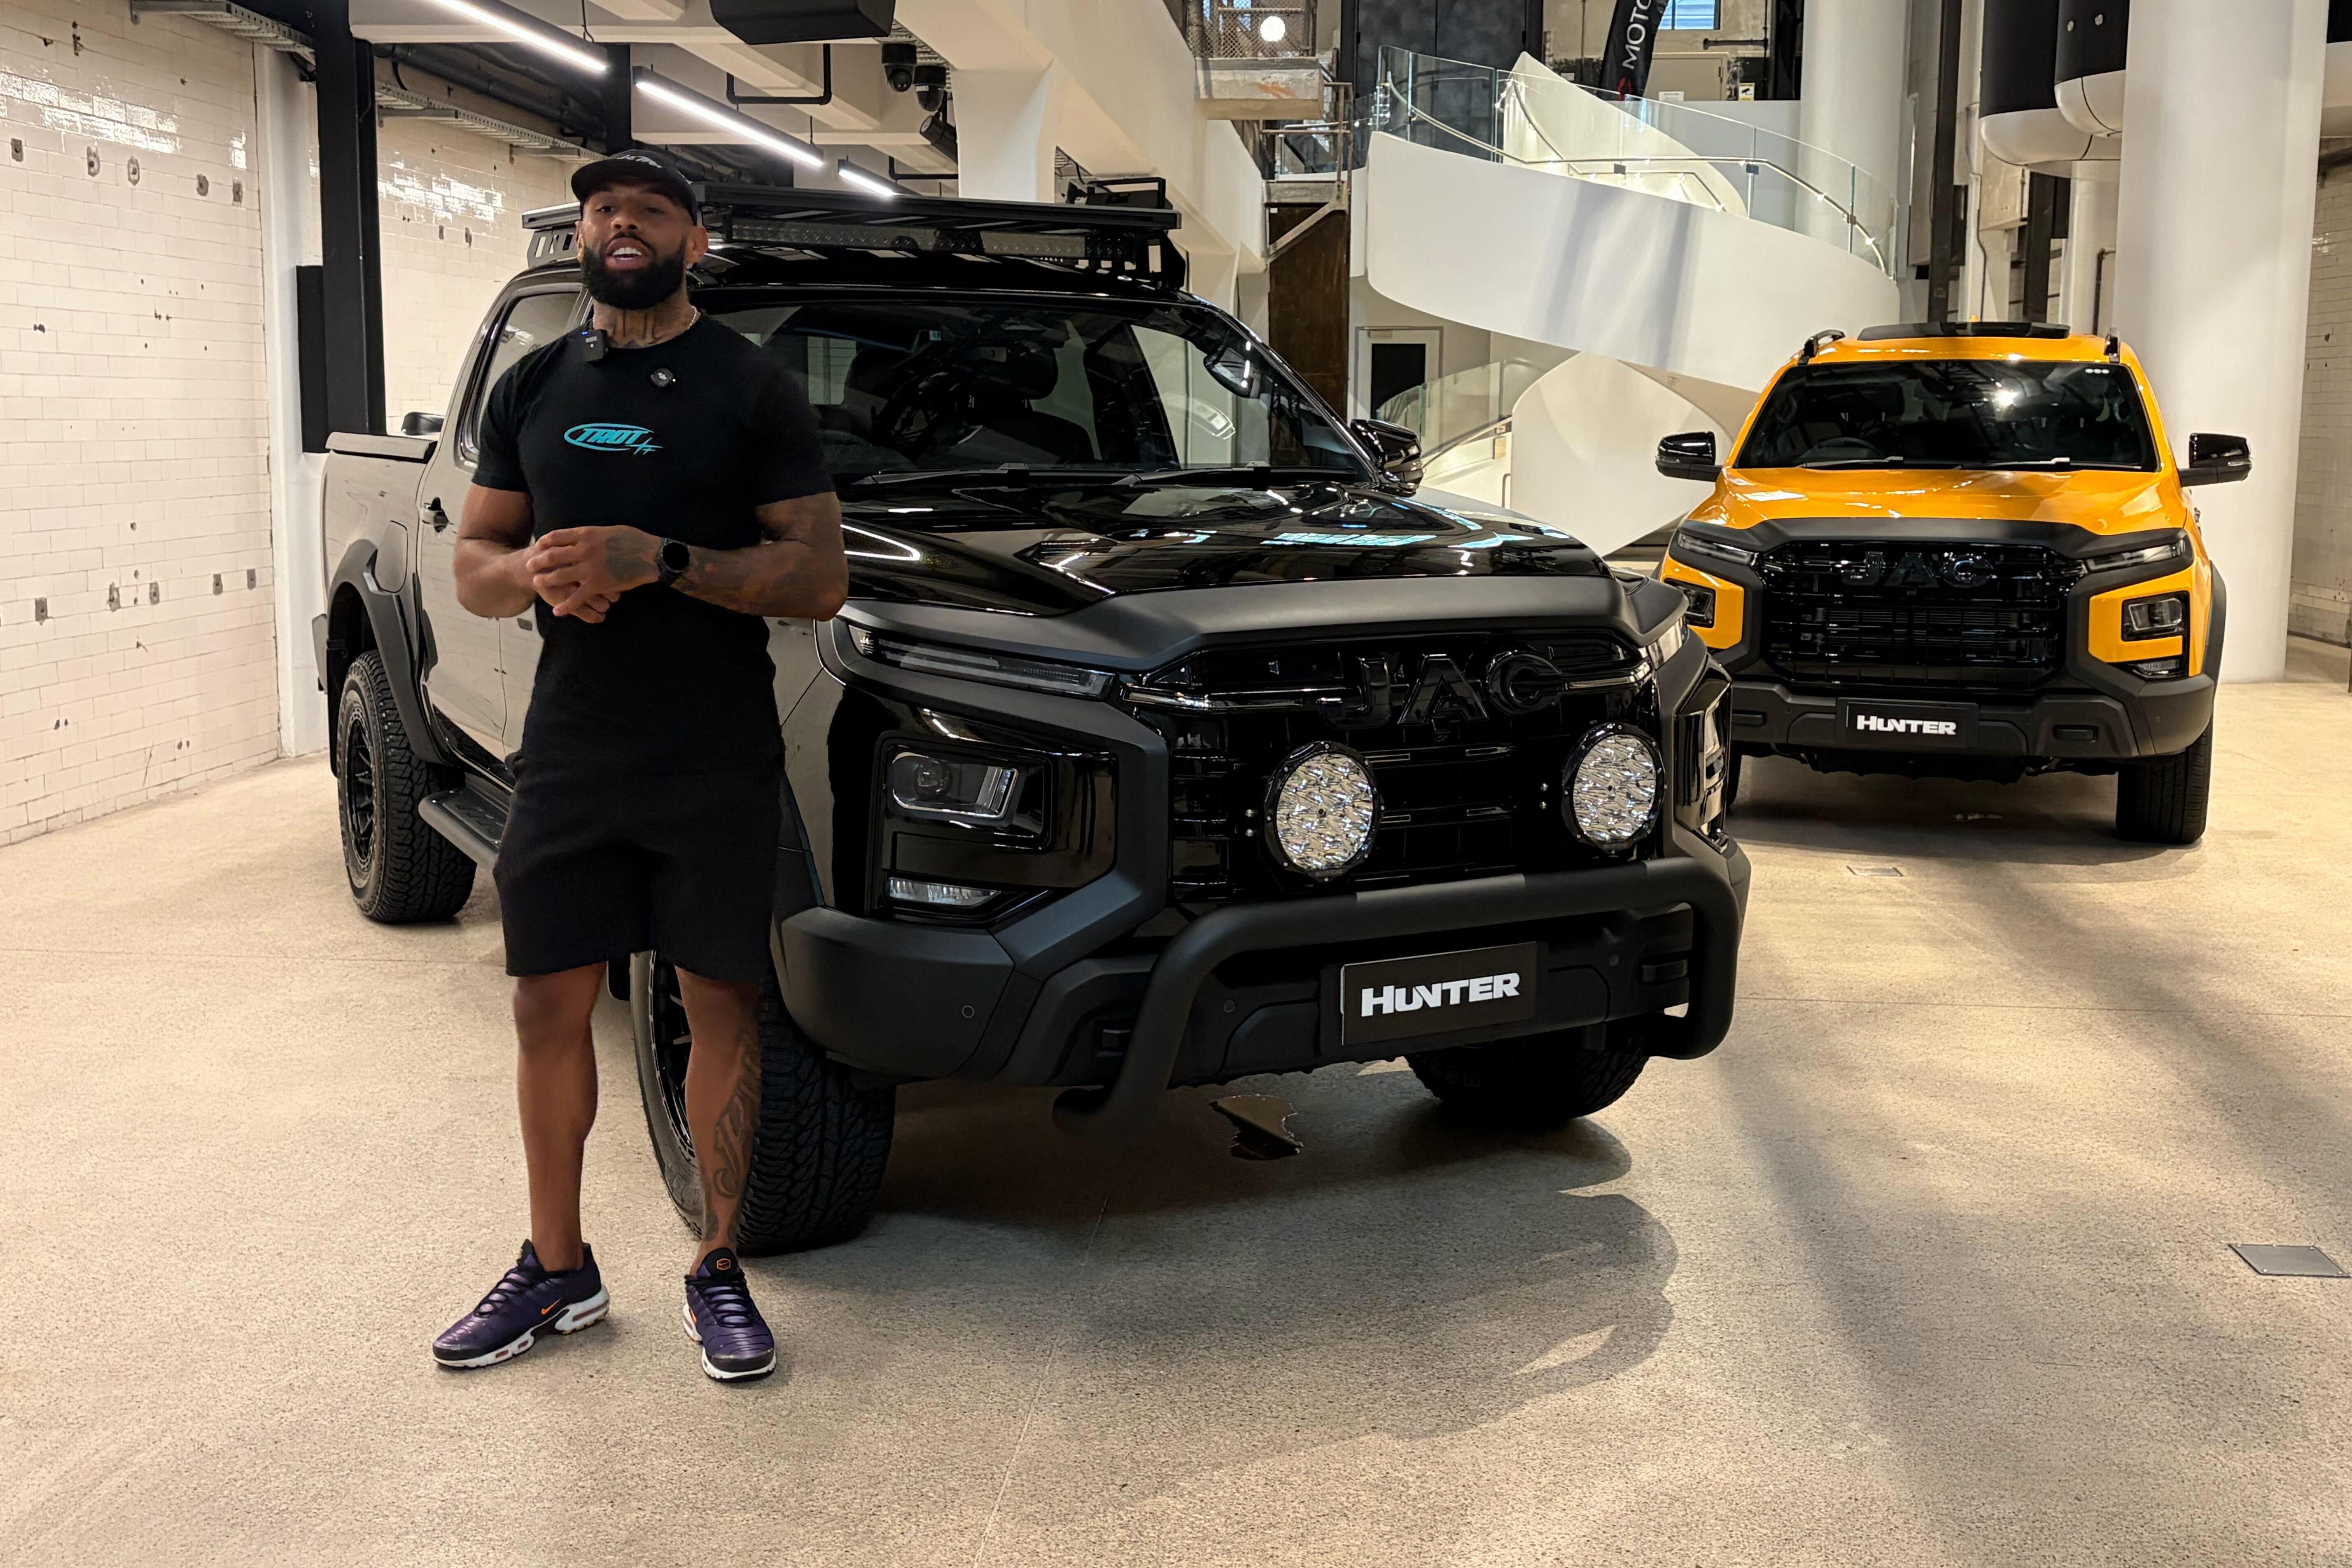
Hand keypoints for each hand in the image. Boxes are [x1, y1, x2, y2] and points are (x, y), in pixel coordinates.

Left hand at [525, 526, 659, 618]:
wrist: (651, 555)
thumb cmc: (634, 540)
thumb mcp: (609, 530)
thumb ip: (593, 534)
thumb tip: (582, 537)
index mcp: (587, 534)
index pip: (557, 536)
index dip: (544, 541)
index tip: (538, 545)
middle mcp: (583, 550)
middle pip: (552, 555)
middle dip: (538, 560)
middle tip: (528, 565)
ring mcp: (589, 568)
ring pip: (560, 575)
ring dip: (545, 580)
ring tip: (536, 582)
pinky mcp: (598, 584)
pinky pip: (577, 597)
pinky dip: (565, 605)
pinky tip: (556, 611)